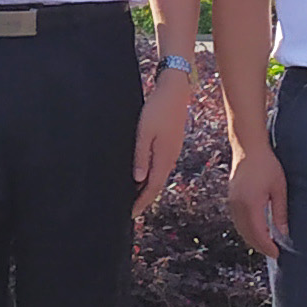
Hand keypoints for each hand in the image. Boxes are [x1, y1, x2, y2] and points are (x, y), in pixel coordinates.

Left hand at [133, 65, 192, 222]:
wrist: (175, 91)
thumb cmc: (157, 109)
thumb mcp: (144, 132)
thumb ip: (141, 156)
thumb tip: (138, 179)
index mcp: (164, 157)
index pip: (152, 187)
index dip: (141, 202)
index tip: (131, 214)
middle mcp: (170, 158)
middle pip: (157, 185)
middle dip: (144, 199)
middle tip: (132, 211)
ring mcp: (172, 151)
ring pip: (159, 176)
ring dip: (148, 188)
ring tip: (136, 197)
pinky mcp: (171, 144)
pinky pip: (161, 166)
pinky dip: (152, 176)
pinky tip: (144, 175)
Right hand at [226, 138, 289, 260]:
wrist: (248, 147)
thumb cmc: (267, 165)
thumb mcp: (279, 188)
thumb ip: (280, 212)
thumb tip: (284, 233)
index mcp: (251, 204)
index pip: (258, 233)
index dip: (267, 246)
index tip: (277, 254)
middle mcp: (238, 206)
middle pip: (247, 234)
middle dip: (260, 246)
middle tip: (274, 252)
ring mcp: (232, 202)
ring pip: (241, 229)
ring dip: (252, 239)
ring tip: (267, 244)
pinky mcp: (231, 198)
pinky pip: (238, 220)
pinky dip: (247, 229)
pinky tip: (257, 230)